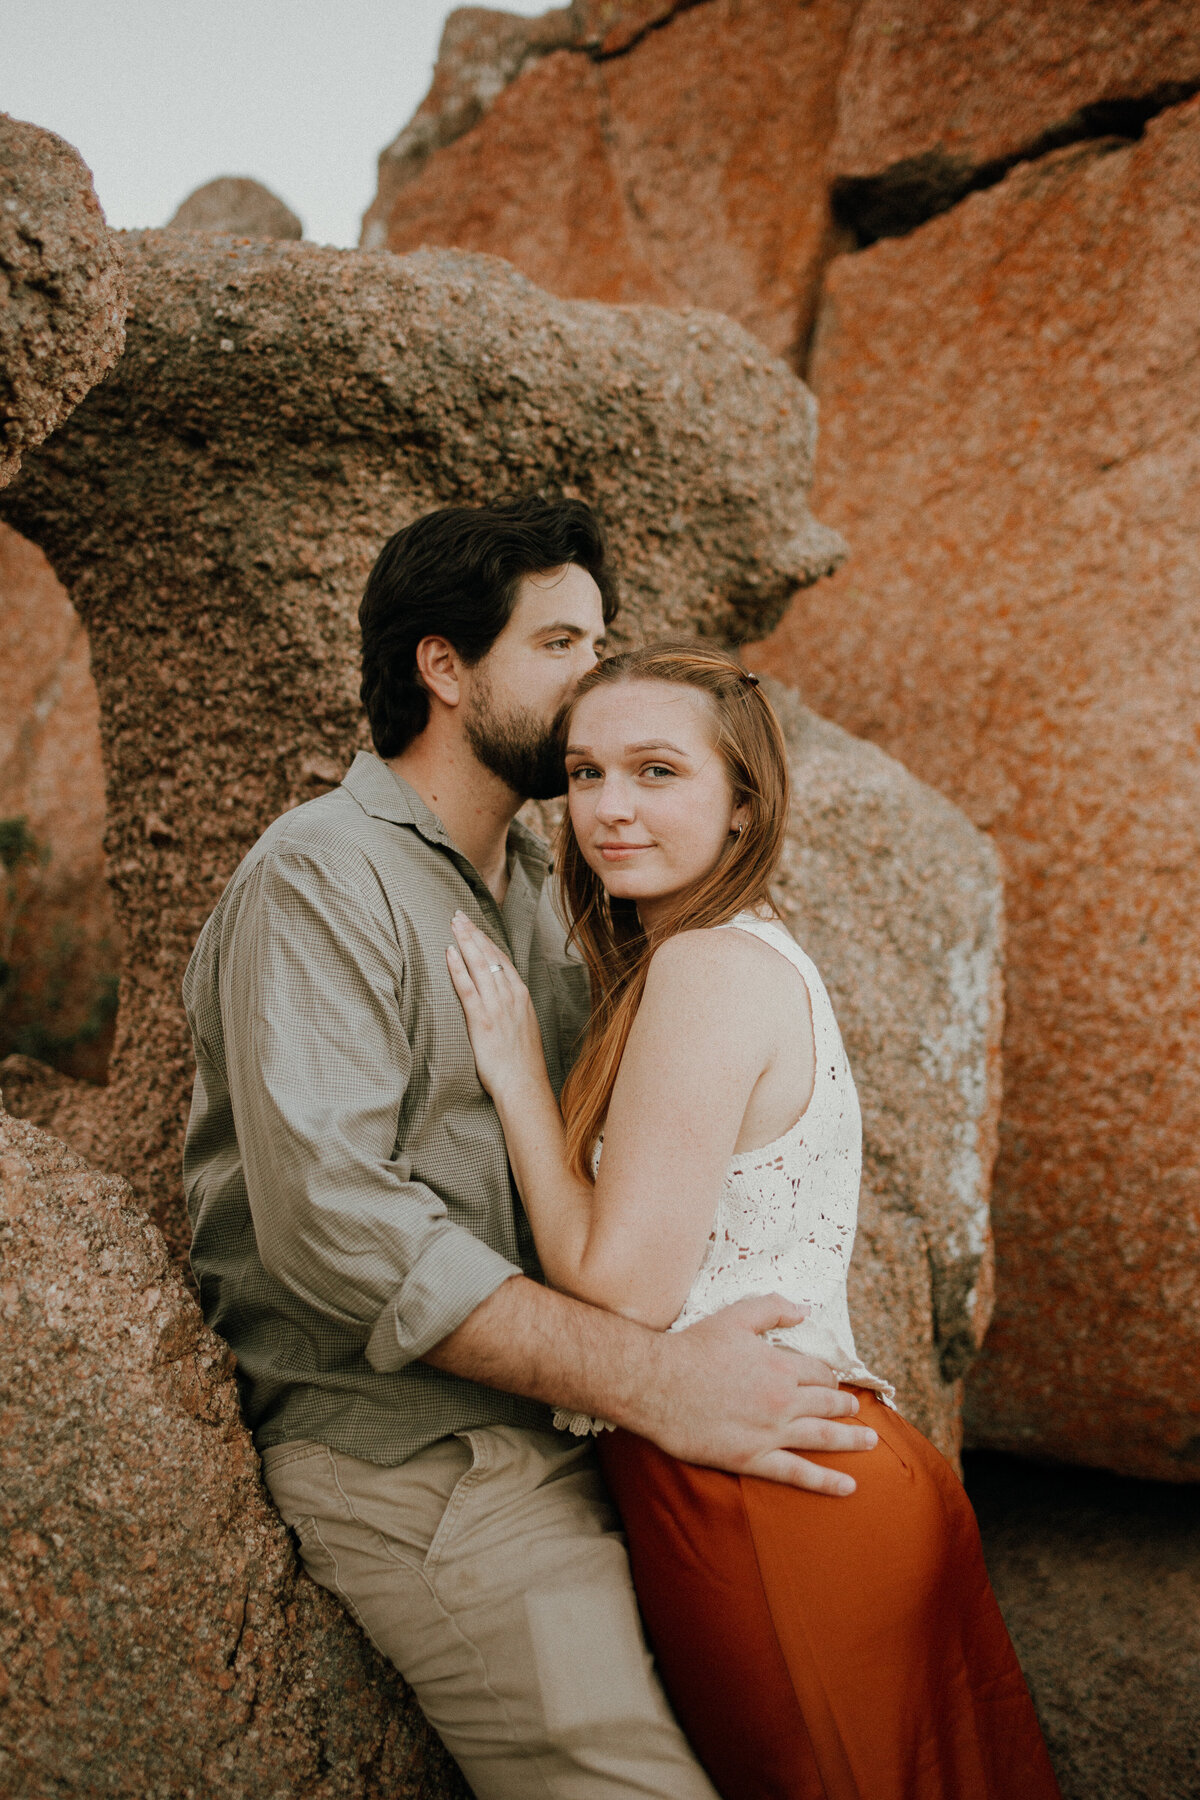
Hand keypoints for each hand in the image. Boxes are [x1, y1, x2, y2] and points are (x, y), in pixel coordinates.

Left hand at [447, 912, 549, 1101]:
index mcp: (521, 996)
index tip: (475, 926)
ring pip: (480, 964)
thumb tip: (501, 1001)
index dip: (487, 940)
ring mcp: (497, 1006)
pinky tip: (449, 952)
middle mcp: (511, 996)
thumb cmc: (523, 1063)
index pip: (503, 959)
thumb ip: (513, 1010)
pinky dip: (458, 967)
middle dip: (473, 932)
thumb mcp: (524, 1028)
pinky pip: (468, 988)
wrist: (524, 1085)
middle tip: (459, 914)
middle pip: (490, 955)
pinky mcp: (481, 1020)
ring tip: (453, 923)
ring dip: (465, 941)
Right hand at [636, 1294, 877, 1496]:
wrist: (656, 1385)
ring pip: (823, 1438)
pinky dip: (827, 1482)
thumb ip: (773, 1309)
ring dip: (851, 1441)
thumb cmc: (693, 1348)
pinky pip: (798, 1473)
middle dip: (845, 1407)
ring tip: (871, 1443)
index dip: (828, 1376)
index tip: (831, 1381)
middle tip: (857, 1412)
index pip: (819, 1373)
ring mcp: (771, 1432)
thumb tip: (805, 1309)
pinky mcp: (753, 1459)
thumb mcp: (735, 1316)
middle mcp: (783, 1400)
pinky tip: (849, 1487)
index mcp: (780, 1367)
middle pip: (827, 1404)